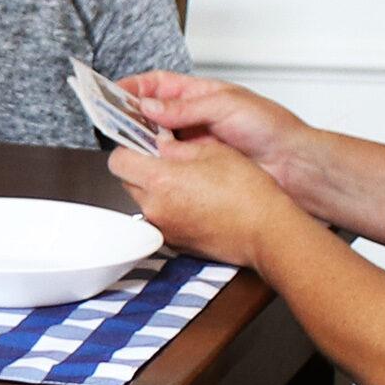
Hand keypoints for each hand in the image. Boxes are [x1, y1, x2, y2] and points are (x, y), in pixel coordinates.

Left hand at [107, 134, 301, 266]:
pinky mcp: (172, 242)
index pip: (118, 160)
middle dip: (142, 168)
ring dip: (155, 189)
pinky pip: (159, 219)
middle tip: (168, 160)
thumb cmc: (247, 193)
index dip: (129, 148)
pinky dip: (169, 209)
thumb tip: (159, 142)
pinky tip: (194, 201)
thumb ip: (177, 146)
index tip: (143, 143)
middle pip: (127, 181)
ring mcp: (162, 228)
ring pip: (143, 201)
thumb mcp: (213, 152)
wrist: (265, 231)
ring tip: (186, 182)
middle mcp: (154, 207)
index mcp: (160, 181)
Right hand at [120, 70, 308, 174]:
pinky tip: (149, 161)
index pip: (157, 84)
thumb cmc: (270, 128)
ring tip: (129, 140)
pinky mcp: (193, 165)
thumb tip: (149, 106)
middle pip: (149, 112)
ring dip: (139, 139)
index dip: (134, 86)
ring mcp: (191, 142)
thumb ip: (185, 106)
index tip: (113, 92)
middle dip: (129, 114)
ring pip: (153, 138)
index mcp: (199, 93)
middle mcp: (191, 117)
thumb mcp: (226, 105)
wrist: (290, 164)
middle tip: (114, 119)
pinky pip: (165, 161)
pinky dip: (153, 161)